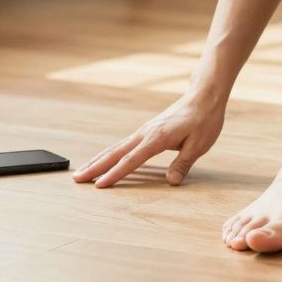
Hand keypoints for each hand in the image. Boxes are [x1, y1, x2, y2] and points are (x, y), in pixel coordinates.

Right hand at [72, 89, 225, 187]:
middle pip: (115, 152)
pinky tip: (103, 159)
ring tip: (82, 171)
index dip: (115, 174)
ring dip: (98, 160)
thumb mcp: (200, 144)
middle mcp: (146, 132)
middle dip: (95, 167)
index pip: (132, 160)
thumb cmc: (204, 119)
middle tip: (77, 179)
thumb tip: (171, 182)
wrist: (204, 96)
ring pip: (116, 147)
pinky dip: (110, 153)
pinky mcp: (147, 130)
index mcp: (158, 137)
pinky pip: (124, 144)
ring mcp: (145, 130)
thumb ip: (183, 164)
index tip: (99, 185)